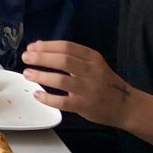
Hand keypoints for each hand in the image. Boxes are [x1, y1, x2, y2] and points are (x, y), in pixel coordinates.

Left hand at [22, 40, 138, 127]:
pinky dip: (48, 98)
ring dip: (41, 76)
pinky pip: (63, 102)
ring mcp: (89, 89)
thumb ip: (71, 57)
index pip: (67, 47)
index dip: (47, 46)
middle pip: (63, 61)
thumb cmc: (104, 83)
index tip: (32, 47)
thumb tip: (40, 48)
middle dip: (41, 58)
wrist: (126, 106)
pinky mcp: (85, 106)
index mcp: (93, 58)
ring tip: (27, 74)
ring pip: (61, 80)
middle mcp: (92, 71)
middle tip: (25, 57)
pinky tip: (37, 95)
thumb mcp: (93, 65)